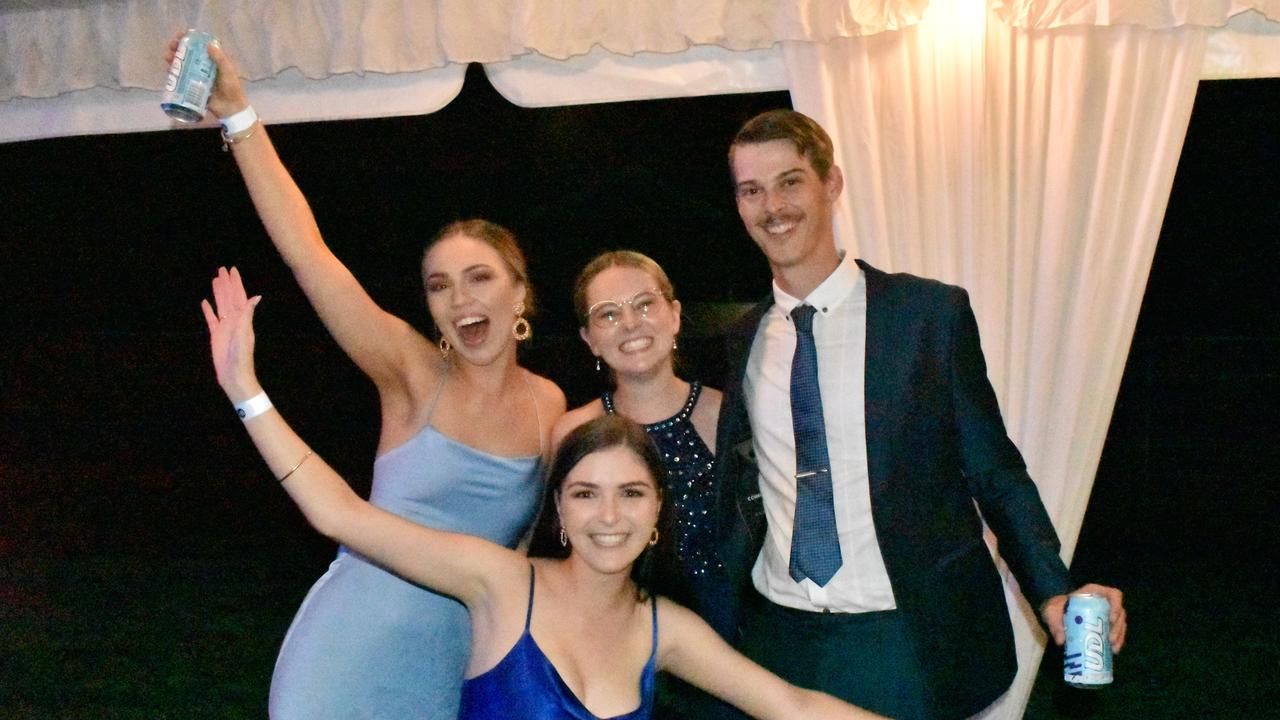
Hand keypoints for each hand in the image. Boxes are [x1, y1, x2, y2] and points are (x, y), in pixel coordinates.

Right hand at [164, 30, 249, 118]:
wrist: (229, 109)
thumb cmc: (232, 89)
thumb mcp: (228, 72)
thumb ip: (220, 59)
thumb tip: (209, 44)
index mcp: (213, 60)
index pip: (200, 45)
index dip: (190, 39)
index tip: (181, 34)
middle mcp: (203, 66)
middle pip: (188, 53)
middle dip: (178, 47)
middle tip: (172, 45)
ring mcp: (196, 76)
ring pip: (182, 64)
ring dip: (173, 58)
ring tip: (167, 55)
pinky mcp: (191, 86)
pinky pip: (180, 77)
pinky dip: (173, 72)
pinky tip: (168, 68)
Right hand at [201, 266, 262, 401]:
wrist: (234, 374)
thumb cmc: (242, 355)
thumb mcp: (245, 333)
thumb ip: (248, 314)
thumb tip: (256, 297)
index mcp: (242, 318)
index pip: (238, 295)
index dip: (235, 283)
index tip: (232, 270)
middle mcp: (234, 320)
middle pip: (229, 297)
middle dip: (226, 283)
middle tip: (222, 269)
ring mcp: (224, 327)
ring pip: (220, 305)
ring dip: (218, 293)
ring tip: (214, 280)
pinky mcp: (215, 335)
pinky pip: (211, 319)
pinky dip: (208, 310)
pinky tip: (205, 302)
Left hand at [1041, 583, 1126, 651]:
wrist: (1055, 614)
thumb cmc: (1056, 607)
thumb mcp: (1051, 612)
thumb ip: (1054, 623)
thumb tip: (1061, 641)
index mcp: (1094, 593)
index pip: (1114, 595)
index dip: (1117, 606)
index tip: (1111, 620)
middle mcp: (1104, 602)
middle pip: (1120, 612)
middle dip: (1118, 628)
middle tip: (1111, 640)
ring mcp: (1107, 613)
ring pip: (1120, 624)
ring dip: (1119, 636)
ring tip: (1113, 648)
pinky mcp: (1107, 625)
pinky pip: (1117, 632)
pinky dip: (1117, 641)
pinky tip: (1113, 651)